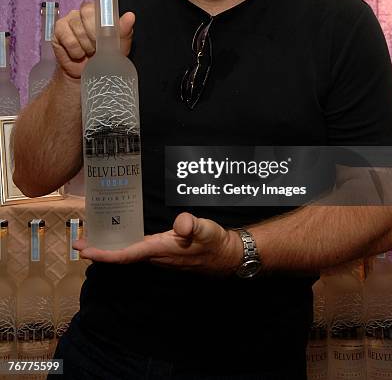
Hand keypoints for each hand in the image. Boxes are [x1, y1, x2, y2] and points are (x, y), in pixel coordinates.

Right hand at [52, 0, 134, 79]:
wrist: (85, 77)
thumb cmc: (105, 59)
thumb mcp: (119, 48)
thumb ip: (124, 32)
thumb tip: (130, 16)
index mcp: (104, 11)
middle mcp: (86, 10)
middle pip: (91, 12)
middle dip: (97, 34)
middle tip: (99, 47)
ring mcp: (71, 18)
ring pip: (80, 26)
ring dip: (87, 46)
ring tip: (90, 53)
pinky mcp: (59, 29)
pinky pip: (68, 36)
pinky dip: (76, 50)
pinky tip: (78, 54)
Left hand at [73, 212, 242, 275]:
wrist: (226, 255)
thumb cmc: (215, 242)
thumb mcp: (206, 230)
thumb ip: (193, 226)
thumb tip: (182, 223)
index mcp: (160, 249)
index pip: (127, 254)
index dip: (105, 253)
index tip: (85, 251)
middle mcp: (155, 254)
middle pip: (121, 255)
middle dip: (99, 250)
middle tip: (78, 242)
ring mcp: (158, 254)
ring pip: (127, 252)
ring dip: (108, 247)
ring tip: (91, 237)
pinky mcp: (163, 249)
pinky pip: (136, 248)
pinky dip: (122, 242)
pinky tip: (119, 234)